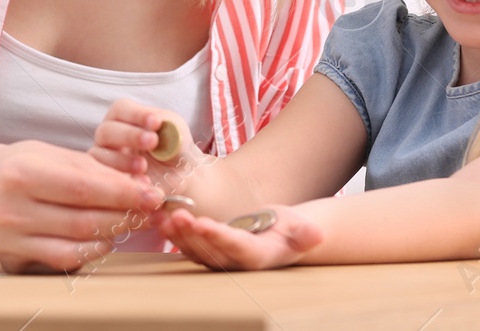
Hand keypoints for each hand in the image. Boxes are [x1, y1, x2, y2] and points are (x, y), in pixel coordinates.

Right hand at [0, 140, 165, 273]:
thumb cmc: (25, 166)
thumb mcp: (55, 155)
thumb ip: (95, 169)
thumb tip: (139, 183)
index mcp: (21, 174)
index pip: (83, 188)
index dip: (123, 194)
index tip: (152, 195)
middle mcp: (11, 210)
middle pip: (83, 220)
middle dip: (125, 216)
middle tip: (152, 212)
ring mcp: (10, 239)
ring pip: (76, 245)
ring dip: (113, 235)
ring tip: (132, 222)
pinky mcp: (13, 259)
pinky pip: (63, 261)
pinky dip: (91, 251)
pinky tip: (105, 238)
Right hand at [90, 98, 211, 194]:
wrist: (179, 178)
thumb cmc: (175, 148)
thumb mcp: (177, 134)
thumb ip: (169, 126)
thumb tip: (159, 125)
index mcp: (125, 118)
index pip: (121, 109)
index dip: (136, 115)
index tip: (155, 122)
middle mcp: (109, 136)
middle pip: (106, 130)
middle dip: (129, 135)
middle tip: (152, 141)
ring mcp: (104, 159)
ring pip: (100, 156)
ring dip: (122, 160)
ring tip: (144, 166)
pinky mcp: (106, 183)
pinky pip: (104, 180)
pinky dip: (122, 180)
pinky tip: (142, 182)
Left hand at [153, 205, 324, 270]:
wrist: (282, 235)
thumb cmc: (292, 230)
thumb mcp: (302, 229)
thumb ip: (306, 233)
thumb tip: (317, 234)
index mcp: (258, 257)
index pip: (236, 248)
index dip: (219, 237)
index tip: (204, 223)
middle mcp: (236, 263)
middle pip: (210, 250)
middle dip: (192, 234)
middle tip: (177, 215)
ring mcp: (221, 259)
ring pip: (196, 250)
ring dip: (179, 235)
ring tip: (165, 216)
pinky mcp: (209, 252)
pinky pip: (189, 245)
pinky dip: (175, 234)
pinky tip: (162, 219)